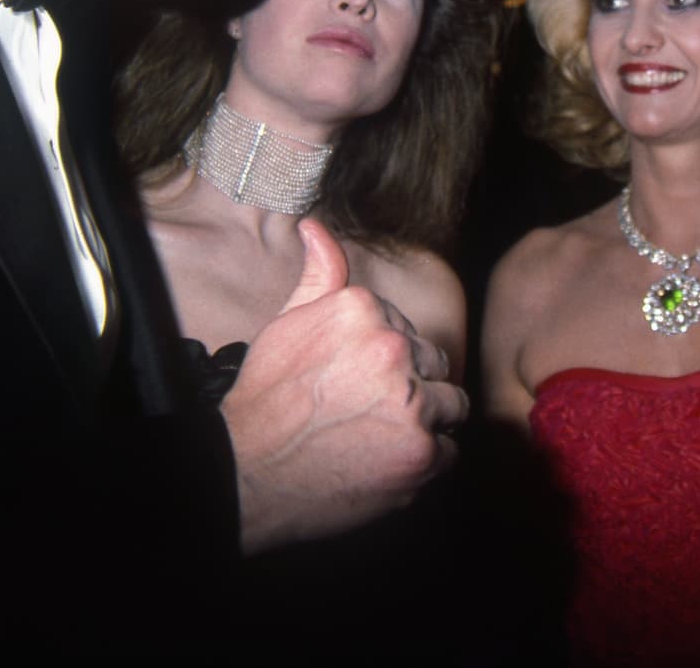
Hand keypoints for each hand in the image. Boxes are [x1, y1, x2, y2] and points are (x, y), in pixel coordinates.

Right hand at [222, 218, 466, 554]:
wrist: (248, 473)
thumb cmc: (267, 398)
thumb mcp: (288, 323)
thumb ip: (319, 273)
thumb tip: (316, 227)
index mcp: (363, 310)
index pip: (408, 330)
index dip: (385, 360)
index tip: (356, 380)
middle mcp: (392, 349)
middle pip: (434, 364)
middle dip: (411, 386)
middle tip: (367, 411)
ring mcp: (410, 403)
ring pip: (451, 405)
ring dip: (425, 422)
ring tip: (379, 435)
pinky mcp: (421, 452)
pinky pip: (450, 451)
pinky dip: (425, 461)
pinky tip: (385, 461)